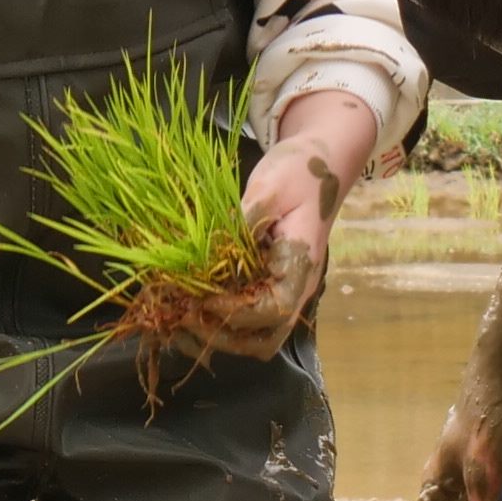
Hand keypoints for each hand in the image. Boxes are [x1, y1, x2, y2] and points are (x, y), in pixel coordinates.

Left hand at [171, 144, 339, 361]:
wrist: (324, 162)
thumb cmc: (301, 171)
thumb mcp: (271, 187)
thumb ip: (244, 221)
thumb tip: (211, 250)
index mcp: (301, 264)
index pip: (273, 310)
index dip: (236, 313)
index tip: (203, 300)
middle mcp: (295, 286)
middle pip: (264, 338)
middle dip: (223, 338)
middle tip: (183, 319)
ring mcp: (282, 288)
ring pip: (253, 335)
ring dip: (216, 335)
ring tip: (177, 319)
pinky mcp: (267, 283)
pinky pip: (244, 316)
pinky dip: (216, 320)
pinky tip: (186, 306)